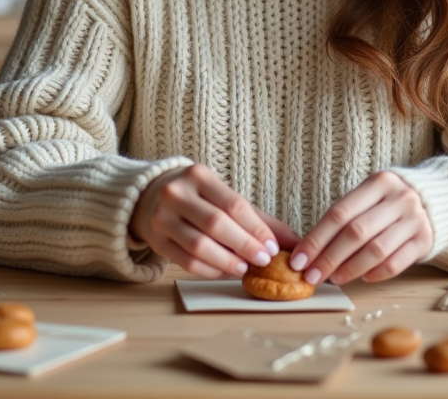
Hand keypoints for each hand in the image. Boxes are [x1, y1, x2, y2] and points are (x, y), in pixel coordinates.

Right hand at [129, 163, 295, 278]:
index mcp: (198, 175)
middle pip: (216, 224)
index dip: (255, 229)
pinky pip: (186, 262)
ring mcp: (161, 217)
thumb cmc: (199, 198)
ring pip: (199, 246)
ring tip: (245, 269)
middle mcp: (176, 193)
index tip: (273, 248)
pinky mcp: (156, 240)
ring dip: (228, 262)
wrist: (151, 196)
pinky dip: (210, 270)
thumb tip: (296, 243)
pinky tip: (226, 271)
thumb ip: (260, 220)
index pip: (233, 204)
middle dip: (244, 246)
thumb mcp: (226, 198)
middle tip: (263, 261)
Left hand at [288, 171, 432, 285]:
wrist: (435, 199)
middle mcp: (399, 198)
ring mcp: (415, 220)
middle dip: (328, 258)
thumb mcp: (369, 196)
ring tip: (334, 279)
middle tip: (311, 276)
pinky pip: (396, 263)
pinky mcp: (425, 240)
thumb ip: (344, 218)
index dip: (316, 239)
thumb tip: (310, 252)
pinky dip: (376, 273)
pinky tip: (362, 278)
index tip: (298, 260)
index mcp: (379, 182)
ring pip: (375, 250)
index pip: (340, 214)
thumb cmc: (388, 201)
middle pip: (356, 233)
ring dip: (350, 268)